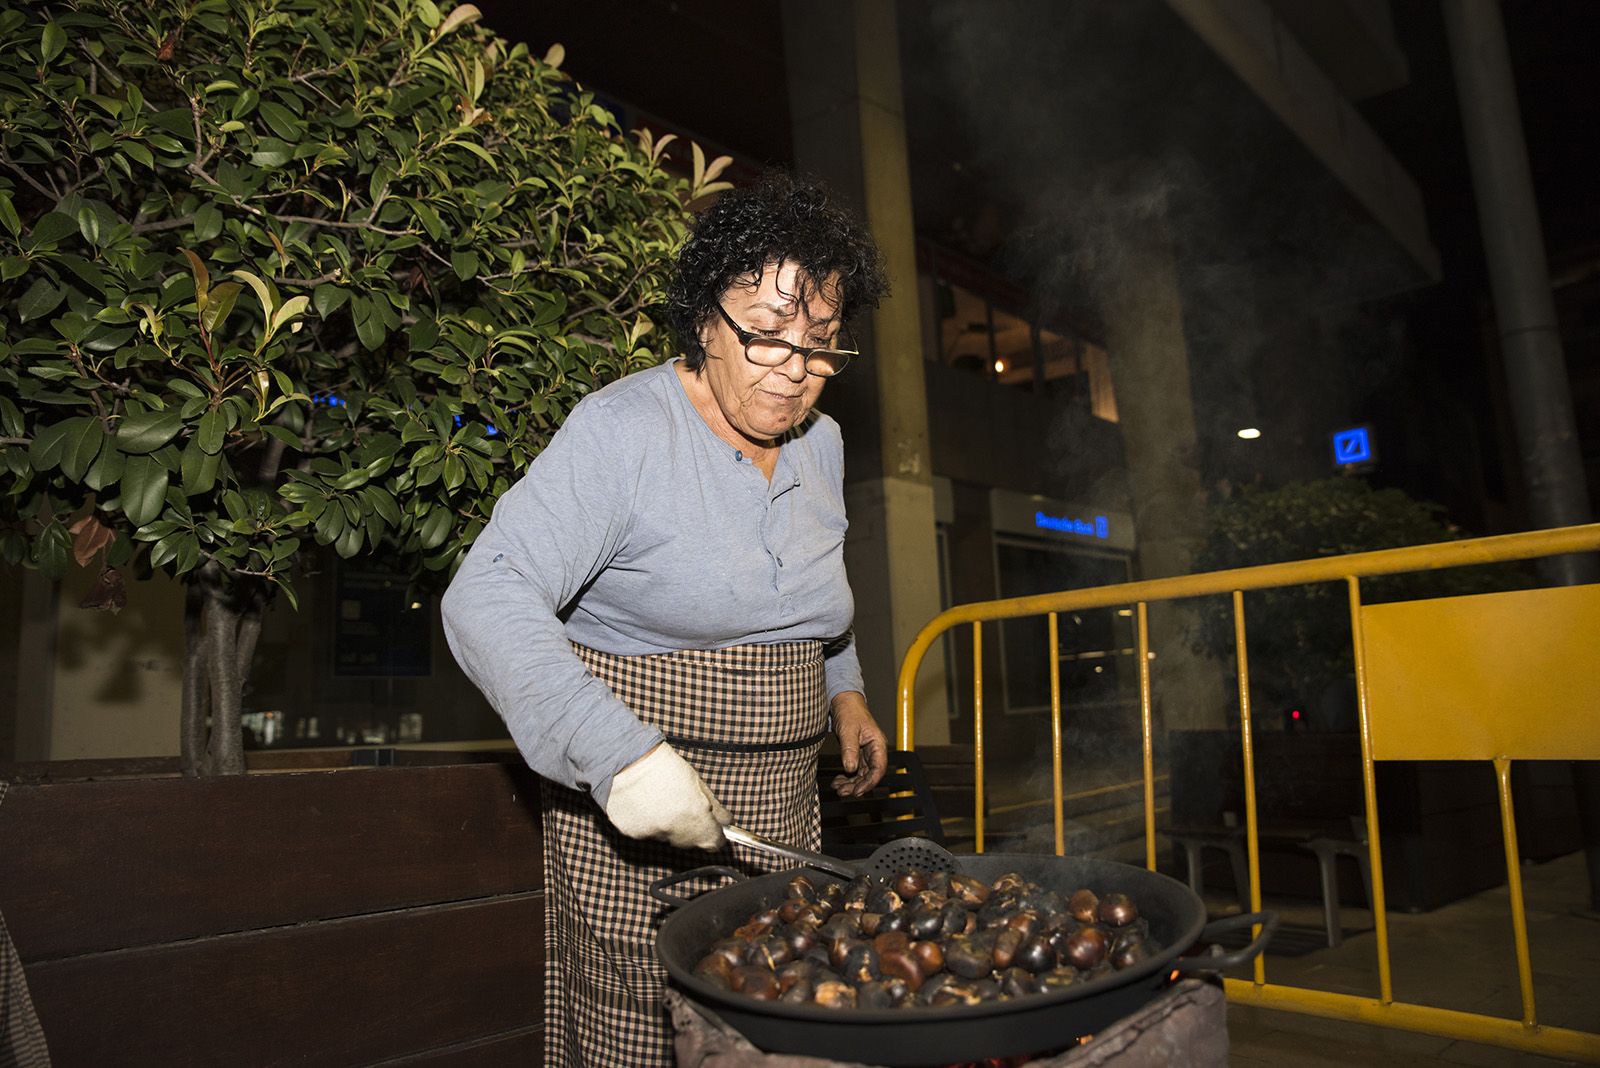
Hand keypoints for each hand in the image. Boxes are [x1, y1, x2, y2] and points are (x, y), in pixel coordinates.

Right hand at [603, 743, 730, 849]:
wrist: (627, 760)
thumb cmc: (664, 766)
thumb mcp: (697, 782)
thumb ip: (714, 806)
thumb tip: (726, 821)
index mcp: (696, 818)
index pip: (714, 842)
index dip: (716, 835)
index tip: (714, 828)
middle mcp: (675, 831)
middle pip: (691, 842)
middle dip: (692, 829)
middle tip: (684, 806)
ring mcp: (653, 834)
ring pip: (667, 836)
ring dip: (669, 825)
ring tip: (661, 801)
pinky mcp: (633, 834)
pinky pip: (647, 832)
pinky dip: (648, 822)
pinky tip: (645, 804)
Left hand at [829, 691, 887, 796]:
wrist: (843, 701)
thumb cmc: (850, 710)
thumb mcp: (848, 729)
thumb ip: (850, 749)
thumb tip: (850, 768)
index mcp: (877, 744)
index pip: (878, 769)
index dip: (869, 782)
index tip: (858, 791)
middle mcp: (874, 750)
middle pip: (870, 774)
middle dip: (857, 785)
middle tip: (844, 792)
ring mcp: (865, 753)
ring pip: (861, 774)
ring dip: (851, 783)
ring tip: (839, 788)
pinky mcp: (856, 753)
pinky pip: (854, 770)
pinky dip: (846, 777)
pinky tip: (838, 781)